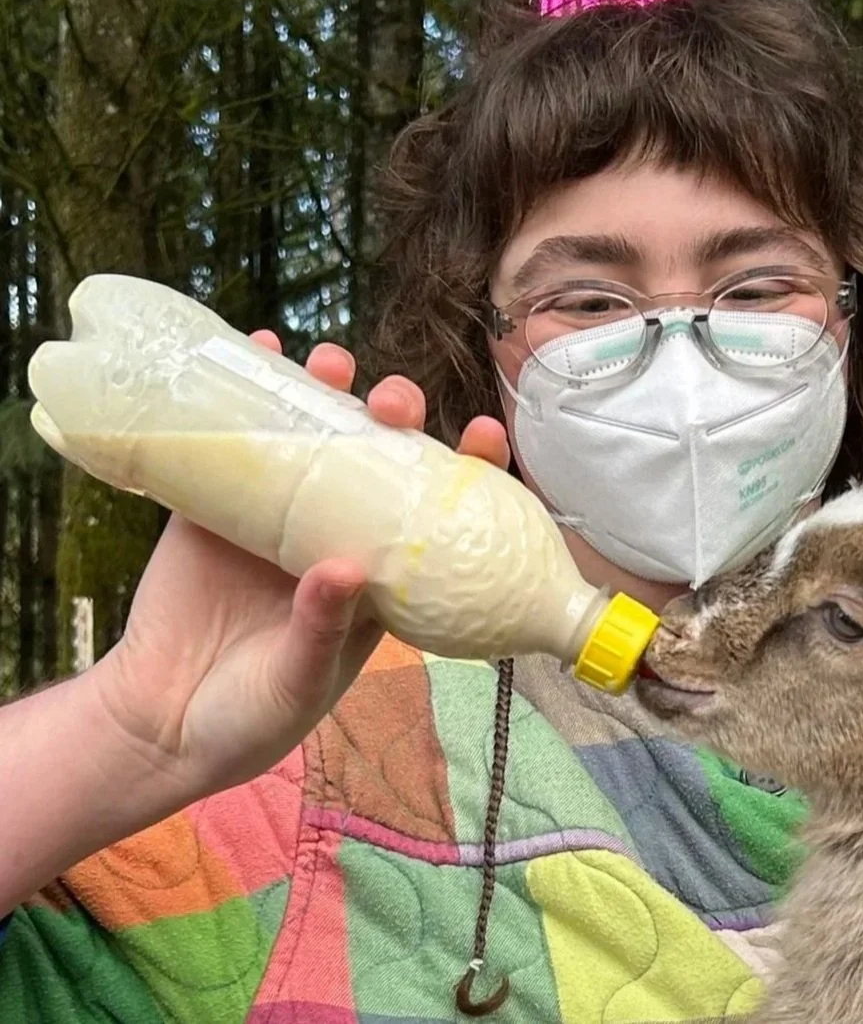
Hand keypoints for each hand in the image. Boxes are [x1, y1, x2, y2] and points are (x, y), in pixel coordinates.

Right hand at [90, 337, 510, 804]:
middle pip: (382, 453)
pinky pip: (238, 439)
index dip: (469, 465)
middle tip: (392, 404)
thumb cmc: (252, 715)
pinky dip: (250, 392)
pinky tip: (260, 352)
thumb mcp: (298, 683)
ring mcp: (280, 510)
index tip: (486, 434)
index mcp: (384, 570)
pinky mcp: (218, 503)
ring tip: (331, 365)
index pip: (441, 506)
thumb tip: (344, 569)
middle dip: (396, 414)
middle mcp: (341, 528)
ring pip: (317, 432)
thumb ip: (321, 631)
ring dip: (331, 388)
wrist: (159, 726)